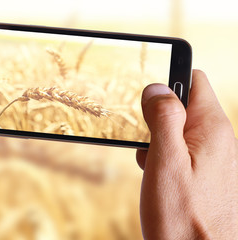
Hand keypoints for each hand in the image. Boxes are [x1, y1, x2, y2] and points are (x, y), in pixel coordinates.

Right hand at [136, 70, 237, 238]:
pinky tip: (153, 171)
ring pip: (179, 128)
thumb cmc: (182, 216)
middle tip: (142, 133)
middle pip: (185, 104)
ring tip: (147, 157)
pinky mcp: (202, 173)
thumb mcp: (166, 160)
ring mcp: (211, 158)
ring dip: (157, 136)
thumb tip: (157, 87)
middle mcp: (217, 140)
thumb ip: (164, 118)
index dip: (169, 80)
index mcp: (212, 129)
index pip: (195, 80)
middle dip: (158, 113)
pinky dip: (162, 153)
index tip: (148, 95)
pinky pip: (180, 149)